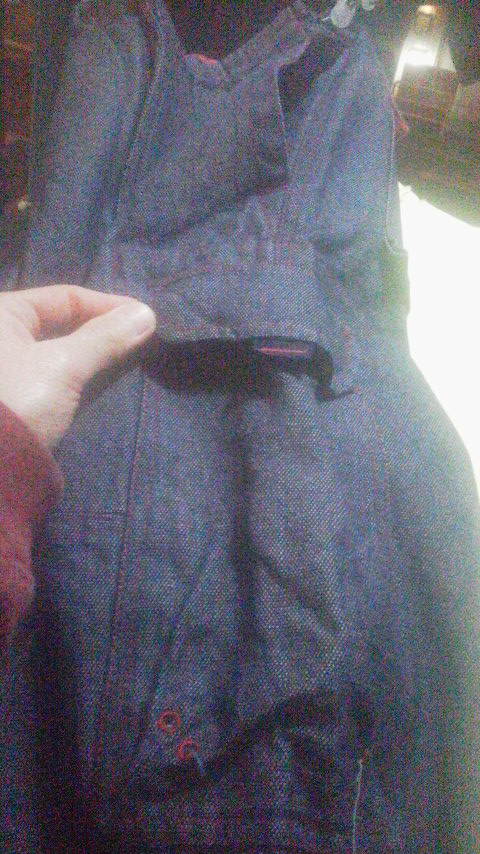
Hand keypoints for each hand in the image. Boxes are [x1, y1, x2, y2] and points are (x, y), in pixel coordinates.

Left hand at [0, 284, 156, 447]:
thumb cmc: (19, 401)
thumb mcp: (64, 366)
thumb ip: (106, 338)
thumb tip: (146, 314)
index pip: (64, 298)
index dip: (108, 305)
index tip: (147, 318)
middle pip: (61, 324)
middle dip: (104, 331)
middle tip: (144, 340)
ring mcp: (6, 371)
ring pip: (59, 352)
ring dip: (96, 355)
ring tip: (135, 359)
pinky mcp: (16, 402)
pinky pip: (53, 377)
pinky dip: (81, 376)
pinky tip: (109, 378)